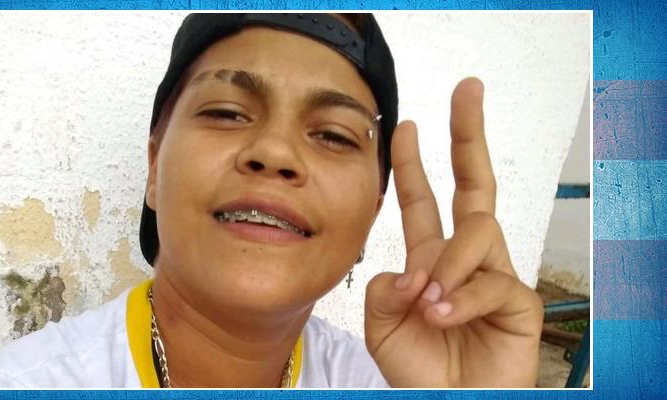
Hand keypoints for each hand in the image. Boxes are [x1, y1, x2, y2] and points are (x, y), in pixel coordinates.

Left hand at [364, 78, 543, 387]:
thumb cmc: (419, 371)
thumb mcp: (382, 326)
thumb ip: (384, 289)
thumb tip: (413, 268)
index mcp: (429, 259)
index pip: (423, 200)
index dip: (412, 163)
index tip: (405, 125)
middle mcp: (464, 259)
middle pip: (474, 185)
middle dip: (468, 135)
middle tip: (467, 89)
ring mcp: (493, 275)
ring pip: (477, 232)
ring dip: (448, 263)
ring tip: (428, 303)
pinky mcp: (518, 301)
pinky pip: (491, 280)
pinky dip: (461, 297)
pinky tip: (444, 315)